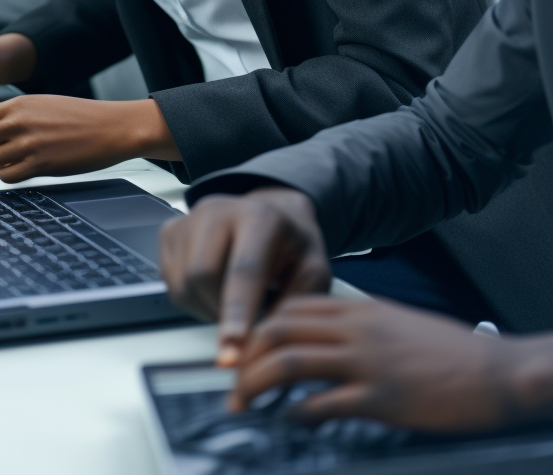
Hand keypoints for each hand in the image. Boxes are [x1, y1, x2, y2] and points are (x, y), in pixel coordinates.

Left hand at [0, 94, 179, 182]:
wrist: (112, 126)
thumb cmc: (76, 117)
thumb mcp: (37, 107)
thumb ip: (0, 117)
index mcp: (17, 104)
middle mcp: (19, 121)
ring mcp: (30, 143)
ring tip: (9, 161)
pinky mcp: (42, 164)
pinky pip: (7, 176)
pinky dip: (9, 176)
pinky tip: (24, 169)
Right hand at [159, 188, 330, 363]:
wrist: (273, 214)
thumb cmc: (293, 247)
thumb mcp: (314, 271)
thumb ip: (297, 304)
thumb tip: (264, 339)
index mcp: (260, 217)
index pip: (244, 269)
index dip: (237, 312)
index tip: (231, 349)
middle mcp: (218, 210)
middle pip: (202, 276)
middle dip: (221, 311)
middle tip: (246, 315)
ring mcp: (189, 218)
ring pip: (184, 284)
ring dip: (207, 307)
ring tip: (232, 298)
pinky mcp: (170, 231)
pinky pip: (171, 283)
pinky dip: (192, 299)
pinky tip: (213, 288)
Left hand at [229, 295, 552, 431]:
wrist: (495, 371)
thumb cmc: (447, 351)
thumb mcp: (395, 324)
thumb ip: (357, 328)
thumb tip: (322, 341)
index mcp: (360, 308)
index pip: (292, 305)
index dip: (258, 325)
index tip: (242, 348)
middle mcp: (357, 328)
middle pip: (280, 328)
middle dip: (245, 353)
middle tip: (229, 379)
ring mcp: (367, 361)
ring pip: (291, 360)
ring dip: (257, 382)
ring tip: (242, 402)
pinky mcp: (381, 397)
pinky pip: (324, 402)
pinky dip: (296, 412)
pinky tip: (286, 420)